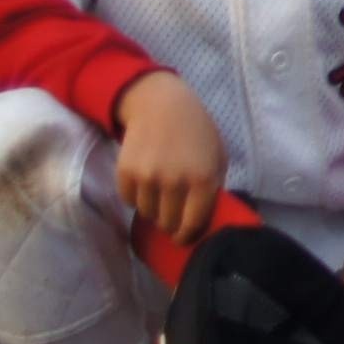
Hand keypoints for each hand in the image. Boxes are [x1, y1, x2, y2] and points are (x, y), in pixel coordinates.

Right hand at [111, 71, 228, 244]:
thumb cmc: (196, 131)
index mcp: (203, 179)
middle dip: (171, 222)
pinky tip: (146, 181)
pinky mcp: (125, 173)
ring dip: (154, 209)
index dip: (187, 236)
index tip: (182, 237)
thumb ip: (214, 187)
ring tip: (161, 192)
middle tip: (173, 212)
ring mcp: (148, 178)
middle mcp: (174, 181)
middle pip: (168, 223)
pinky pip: (129, 200)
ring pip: (147, 214)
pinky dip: (136, 197)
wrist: (161, 105)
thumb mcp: (218, 156)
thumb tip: (204, 219)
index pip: (192, 223)